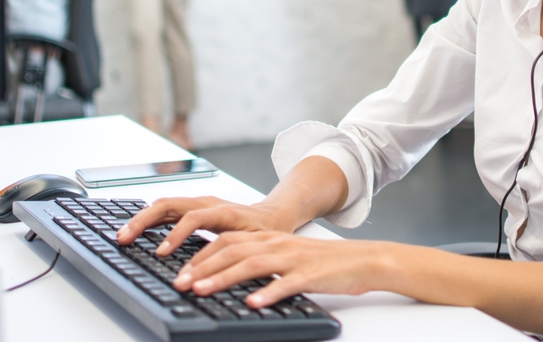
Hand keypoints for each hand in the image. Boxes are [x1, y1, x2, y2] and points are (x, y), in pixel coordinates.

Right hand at [117, 196, 291, 251]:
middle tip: (125, 238)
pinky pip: (167, 209)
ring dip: (142, 218)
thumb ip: (235, 253)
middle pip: (170, 204)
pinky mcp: (193, 207)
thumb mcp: (254, 244)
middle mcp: (208, 202)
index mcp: (224, 211)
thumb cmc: (263, 232)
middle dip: (145, 220)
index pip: (194, 217)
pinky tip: (135, 231)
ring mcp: (198, 203)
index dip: (176, 235)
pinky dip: (149, 218)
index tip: (162, 253)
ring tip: (122, 235)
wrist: (271, 215)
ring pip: (164, 204)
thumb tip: (214, 271)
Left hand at [172, 231, 385, 307]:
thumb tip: (229, 278)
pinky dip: (268, 292)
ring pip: (253, 264)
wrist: (362, 259)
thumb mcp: (287, 258)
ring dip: (224, 278)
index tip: (181, 271)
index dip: (201, 255)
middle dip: (203, 266)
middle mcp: (278, 245)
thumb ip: (261, 264)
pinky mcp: (310, 275)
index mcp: (270, 239)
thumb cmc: (323, 263)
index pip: (228, 241)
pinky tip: (253, 303)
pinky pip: (287, 284)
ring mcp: (293, 259)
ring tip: (203, 290)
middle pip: (233, 250)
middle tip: (181, 283)